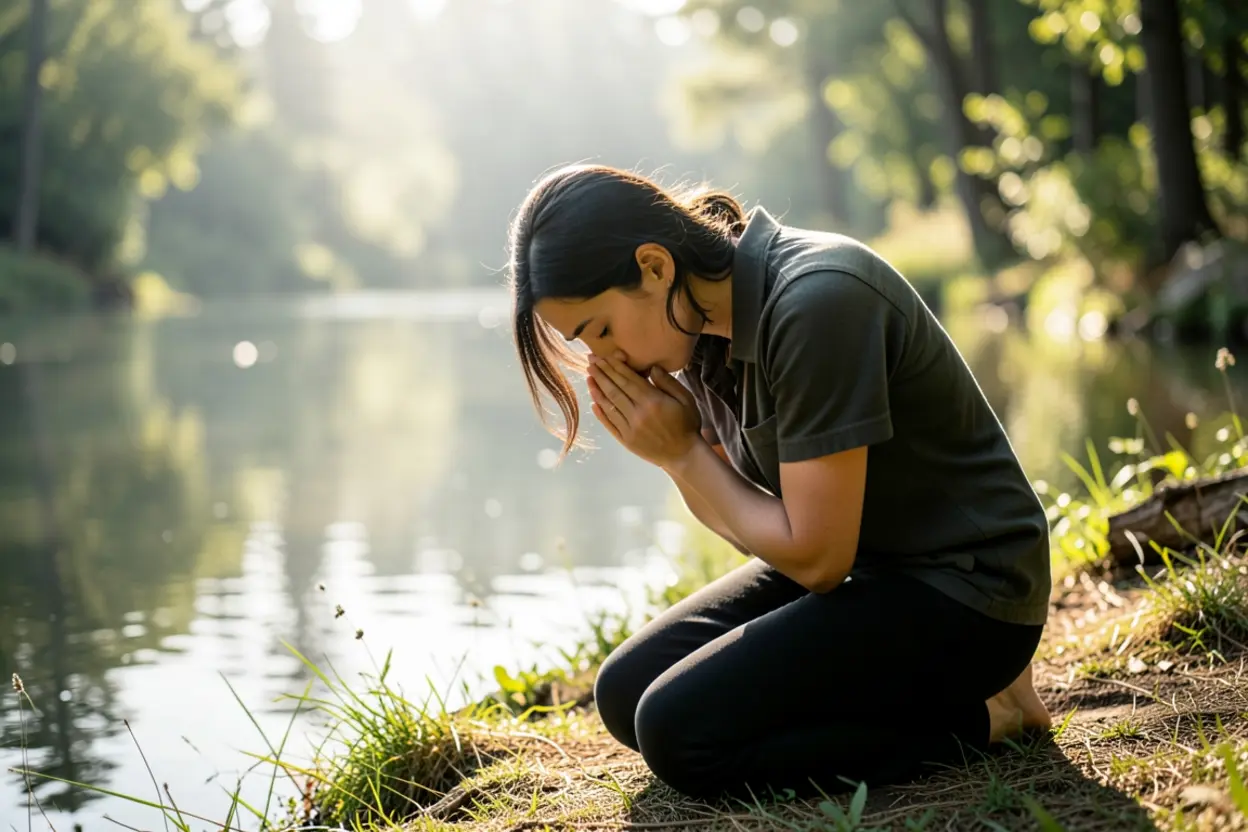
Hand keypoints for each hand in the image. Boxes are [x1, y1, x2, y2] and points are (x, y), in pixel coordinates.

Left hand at [587, 353, 701, 467]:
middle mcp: (638, 413)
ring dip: (597, 390)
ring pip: (609, 405)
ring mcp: (630, 428)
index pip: (628, 379)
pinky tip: (593, 402)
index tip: (603, 357)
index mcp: (652, 401)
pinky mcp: (626, 441)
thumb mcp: (686, 399)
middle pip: (615, 389)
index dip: (614, 367)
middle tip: (590, 361)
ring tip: (589, 377)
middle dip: (601, 373)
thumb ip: (668, 382)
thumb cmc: (687, 424)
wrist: (684, 456)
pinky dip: (600, 413)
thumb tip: (652, 367)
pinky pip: (609, 424)